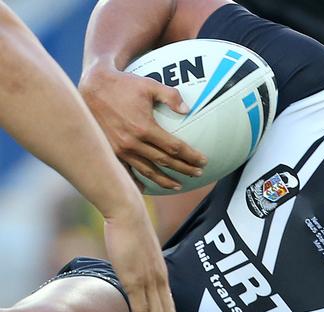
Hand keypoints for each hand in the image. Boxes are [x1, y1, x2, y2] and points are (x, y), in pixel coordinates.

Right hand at [79, 64, 206, 189]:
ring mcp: (120, 150)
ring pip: (147, 171)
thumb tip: (187, 110)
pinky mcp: (109, 152)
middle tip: (198, 174)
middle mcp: (132, 143)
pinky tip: (146, 188)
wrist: (92, 86)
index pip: (174, 148)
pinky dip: (136, 182)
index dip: (191, 156)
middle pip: (165, 162)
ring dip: (164, 180)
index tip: (203, 161)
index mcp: (144, 128)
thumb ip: (171, 96)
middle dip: (184, 169)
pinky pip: (125, 172)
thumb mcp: (149, 84)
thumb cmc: (124, 84)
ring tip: (178, 185)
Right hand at [103, 206, 181, 311]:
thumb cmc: (131, 229)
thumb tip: (138, 273)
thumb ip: (143, 266)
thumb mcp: (141, 252)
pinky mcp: (133, 278)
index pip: (170, 303)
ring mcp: (147, 279)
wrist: (127, 212)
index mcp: (161, 273)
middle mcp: (159, 278)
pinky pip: (140, 305)